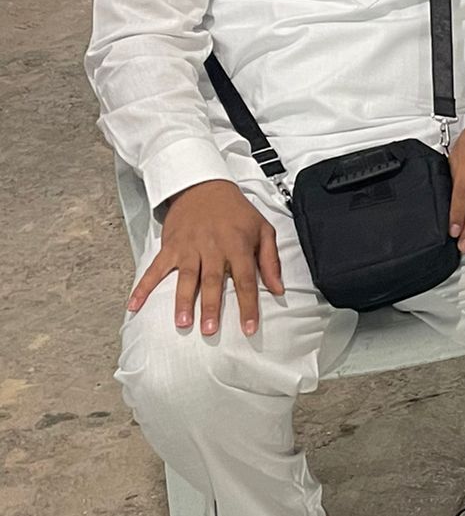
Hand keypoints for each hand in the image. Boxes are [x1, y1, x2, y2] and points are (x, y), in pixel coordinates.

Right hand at [127, 179, 282, 335]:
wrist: (203, 185)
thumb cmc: (236, 211)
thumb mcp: (263, 229)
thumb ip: (271, 261)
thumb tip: (279, 289)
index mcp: (238, 245)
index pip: (245, 280)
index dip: (248, 305)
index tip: (249, 328)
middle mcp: (213, 247)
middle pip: (213, 281)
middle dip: (211, 307)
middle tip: (210, 330)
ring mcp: (189, 247)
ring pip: (186, 277)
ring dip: (183, 301)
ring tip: (183, 322)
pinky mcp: (171, 246)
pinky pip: (155, 268)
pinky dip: (144, 286)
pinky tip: (135, 305)